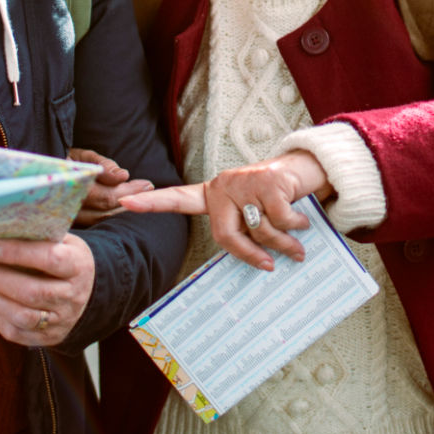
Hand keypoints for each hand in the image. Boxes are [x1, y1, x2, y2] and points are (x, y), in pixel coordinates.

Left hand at [0, 234, 94, 347]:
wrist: (88, 293)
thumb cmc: (65, 259)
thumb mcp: (62, 241)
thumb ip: (37, 236)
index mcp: (78, 264)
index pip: (48, 258)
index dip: (15, 253)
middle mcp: (73, 295)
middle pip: (30, 291)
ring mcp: (61, 320)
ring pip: (21, 315)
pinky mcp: (49, 338)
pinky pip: (17, 332)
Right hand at [68, 148, 152, 224]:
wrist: (36, 176)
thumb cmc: (63, 161)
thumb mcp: (81, 155)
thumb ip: (102, 164)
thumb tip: (122, 176)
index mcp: (70, 189)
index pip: (106, 197)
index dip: (129, 191)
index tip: (147, 184)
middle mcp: (66, 209)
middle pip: (106, 212)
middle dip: (130, 200)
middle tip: (148, 189)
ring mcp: (66, 222)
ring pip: (101, 222)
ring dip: (123, 211)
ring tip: (142, 198)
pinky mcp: (69, 228)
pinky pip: (95, 225)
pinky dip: (112, 218)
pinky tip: (124, 209)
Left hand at [121, 150, 332, 272]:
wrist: (307, 168)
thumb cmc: (277, 198)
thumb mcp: (256, 216)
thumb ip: (246, 233)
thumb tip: (260, 264)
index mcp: (214, 194)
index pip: (179, 199)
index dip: (152, 204)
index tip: (125, 202)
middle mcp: (224, 184)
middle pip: (227, 236)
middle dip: (252, 256)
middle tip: (271, 265)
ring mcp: (245, 181)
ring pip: (259, 231)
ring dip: (284, 244)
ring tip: (298, 247)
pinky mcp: (268, 181)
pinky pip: (280, 221)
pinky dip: (295, 227)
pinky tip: (303, 221)